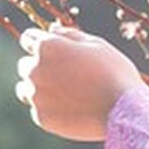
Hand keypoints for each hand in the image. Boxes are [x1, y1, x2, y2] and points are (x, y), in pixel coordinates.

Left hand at [16, 22, 142, 141]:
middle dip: (40, 66)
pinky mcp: (41, 118)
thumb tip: (52, 30)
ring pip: (25, 89)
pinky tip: (70, 108)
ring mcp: (36, 95)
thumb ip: (69, 35)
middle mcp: (35, 69)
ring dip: (39, 88)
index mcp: (47, 46)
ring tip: (66, 93)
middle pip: (25, 65)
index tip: (56, 51)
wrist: (124, 111)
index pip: (28, 39)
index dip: (43, 43)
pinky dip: (49, 108)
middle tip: (66, 74)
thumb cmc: (113, 71)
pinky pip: (37, 109)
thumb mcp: (95, 44)